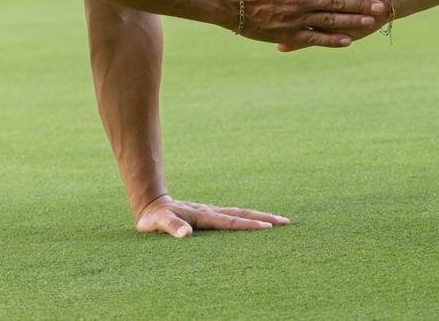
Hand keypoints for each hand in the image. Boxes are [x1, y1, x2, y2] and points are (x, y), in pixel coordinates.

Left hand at [135, 194, 289, 238]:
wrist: (152, 203)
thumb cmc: (155, 217)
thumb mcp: (158, 223)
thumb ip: (171, 227)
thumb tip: (186, 234)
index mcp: (204, 215)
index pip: (232, 222)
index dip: (250, 225)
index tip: (269, 228)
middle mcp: (212, 212)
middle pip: (244, 214)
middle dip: (265, 218)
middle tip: (286, 222)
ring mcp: (213, 212)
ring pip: (241, 213)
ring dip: (260, 217)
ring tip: (278, 221)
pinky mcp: (210, 215)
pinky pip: (234, 216)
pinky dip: (248, 218)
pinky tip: (254, 222)